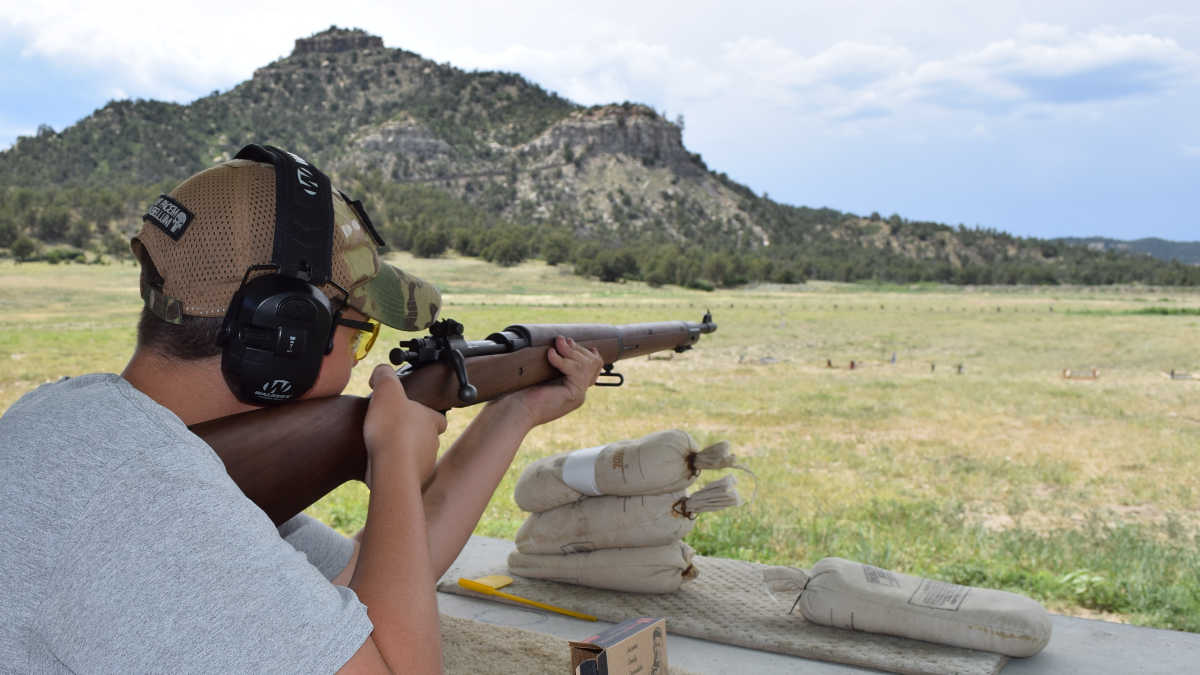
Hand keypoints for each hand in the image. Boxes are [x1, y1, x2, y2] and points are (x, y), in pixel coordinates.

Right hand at [363, 364, 446, 488]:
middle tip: (391, 429)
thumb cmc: (392, 428)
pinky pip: (403, 473)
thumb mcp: (387, 390)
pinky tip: (379, 464)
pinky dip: (394, 469)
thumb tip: (382, 372)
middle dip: (411, 435)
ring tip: (382, 447)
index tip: (413, 413)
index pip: (439, 418)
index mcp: (431, 421)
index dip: (428, 415)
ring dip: (402, 452)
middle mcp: (432, 443)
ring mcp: (424, 464)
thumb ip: (385, 375)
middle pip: (425, 437)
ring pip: (415, 456)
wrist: (391, 468)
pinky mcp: (411, 481)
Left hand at [503, 336, 603, 427]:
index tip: (569, 342)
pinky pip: (576, 370)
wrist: (514, 411)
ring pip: (587, 365)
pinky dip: (562, 360)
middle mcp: (579, 393)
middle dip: (577, 348)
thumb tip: (563, 341)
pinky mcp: (574, 394)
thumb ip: (555, 363)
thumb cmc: (520, 394)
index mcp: (572, 389)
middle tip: (560, 340)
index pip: (594, 367)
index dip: (585, 352)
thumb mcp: (541, 374)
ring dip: (571, 351)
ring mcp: (578, 395)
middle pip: (593, 363)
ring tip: (556, 344)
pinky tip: (550, 354)